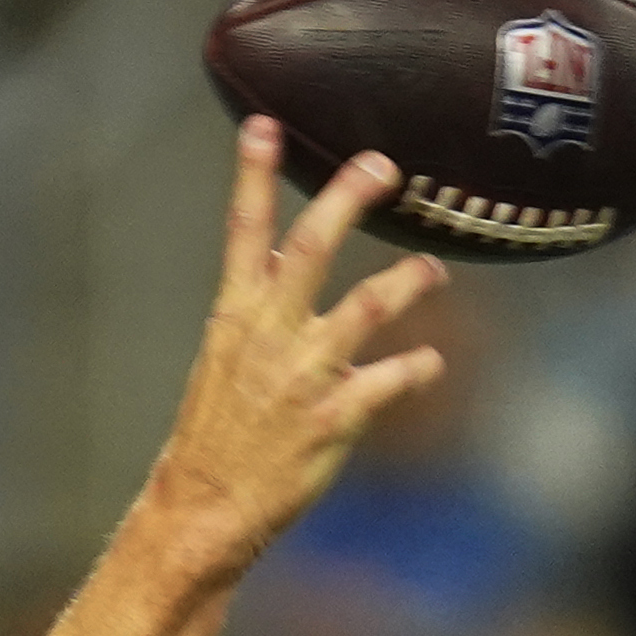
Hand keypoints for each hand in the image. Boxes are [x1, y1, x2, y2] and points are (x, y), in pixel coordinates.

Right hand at [137, 116, 447, 580]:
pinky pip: (393, 379)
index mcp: (236, 317)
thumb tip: (284, 273)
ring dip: (408, 281)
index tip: (265, 126)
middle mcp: (270, 336)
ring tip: (432, 270)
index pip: (244, 233)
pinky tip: (432, 362)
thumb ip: (260, 315)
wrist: (204, 510)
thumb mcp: (225, 363)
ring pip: (368, 305)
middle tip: (384, 164)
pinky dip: (419, 366)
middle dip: (347, 198)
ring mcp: (303, 375)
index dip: (253, 176)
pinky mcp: (334, 418)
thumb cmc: (216, 439)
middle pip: (311, 248)